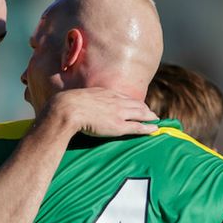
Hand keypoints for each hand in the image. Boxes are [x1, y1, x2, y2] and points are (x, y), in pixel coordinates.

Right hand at [41, 87, 157, 137]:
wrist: (68, 108)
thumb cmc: (66, 105)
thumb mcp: (76, 98)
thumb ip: (81, 101)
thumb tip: (71, 104)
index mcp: (104, 93)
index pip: (123, 97)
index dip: (132, 102)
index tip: (136, 105)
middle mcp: (115, 100)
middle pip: (135, 103)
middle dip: (145, 109)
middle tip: (152, 113)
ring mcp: (119, 112)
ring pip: (140, 113)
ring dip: (149, 116)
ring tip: (156, 120)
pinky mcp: (119, 125)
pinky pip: (138, 126)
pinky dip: (148, 128)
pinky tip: (154, 129)